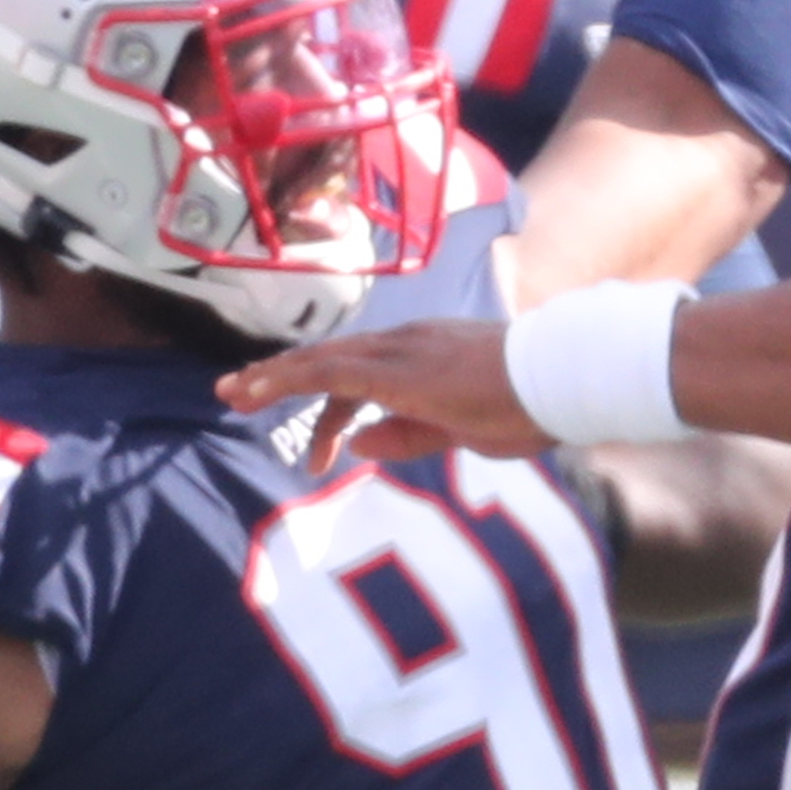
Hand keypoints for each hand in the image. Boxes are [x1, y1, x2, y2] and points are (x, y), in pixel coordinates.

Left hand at [219, 321, 540, 469]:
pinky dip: (286, 381)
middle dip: (280, 378)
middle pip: (329, 362)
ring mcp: (396, 352)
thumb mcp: (461, 432)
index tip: (315, 439)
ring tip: (234, 394)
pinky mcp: (392, 369)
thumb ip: (408, 437)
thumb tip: (355, 444)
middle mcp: (403, 345)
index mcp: (424, 358)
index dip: (326, 404)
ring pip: (318, 361)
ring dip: (272, 378)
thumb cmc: (527, 406)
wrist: (557, 378)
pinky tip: (257, 392)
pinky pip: (325, 373)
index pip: (362, 376)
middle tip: (237, 392)